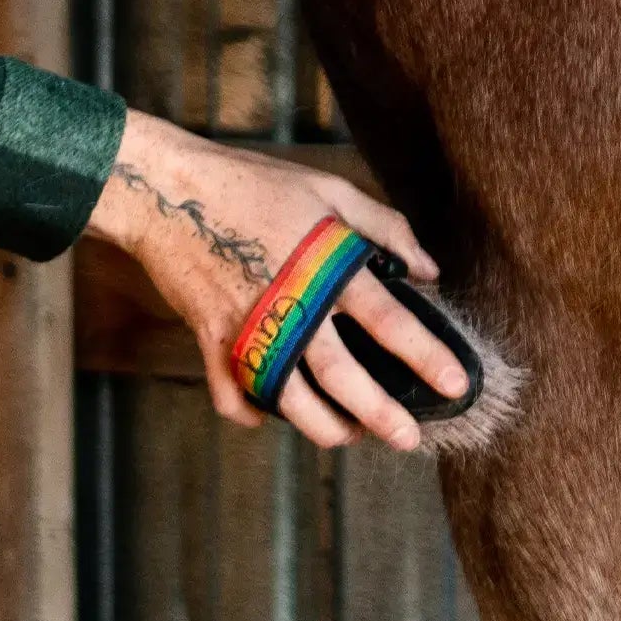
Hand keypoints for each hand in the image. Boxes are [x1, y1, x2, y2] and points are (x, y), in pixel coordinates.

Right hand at [85, 111, 468, 451]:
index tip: (455, 387)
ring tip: (346, 435)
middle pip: (345, 379)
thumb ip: (383, 227)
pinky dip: (248, 411)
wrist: (166, 187)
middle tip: (407, 438)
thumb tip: (427, 269)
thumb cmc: (249, 182)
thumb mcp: (325, 188)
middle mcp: (292, 304)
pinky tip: (267, 414)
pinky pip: (229, 392)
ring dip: (324, 428)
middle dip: (382, 416)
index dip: (427, 358)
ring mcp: (248, 326)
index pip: (390, 323)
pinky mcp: (211, 336)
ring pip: (291, 400)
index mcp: (326, 266)